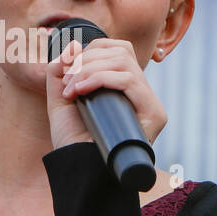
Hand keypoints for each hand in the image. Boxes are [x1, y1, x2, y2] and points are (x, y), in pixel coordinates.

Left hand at [46, 38, 168, 151]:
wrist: (78, 170)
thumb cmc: (72, 140)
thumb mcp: (61, 98)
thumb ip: (61, 71)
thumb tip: (75, 45)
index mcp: (124, 89)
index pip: (118, 49)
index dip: (92, 50)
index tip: (67, 71)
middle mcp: (141, 94)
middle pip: (121, 52)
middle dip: (87, 60)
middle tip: (67, 82)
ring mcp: (150, 104)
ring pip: (124, 62)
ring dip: (90, 69)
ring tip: (72, 90)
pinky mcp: (155, 114)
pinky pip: (129, 80)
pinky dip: (100, 79)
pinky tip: (81, 91)